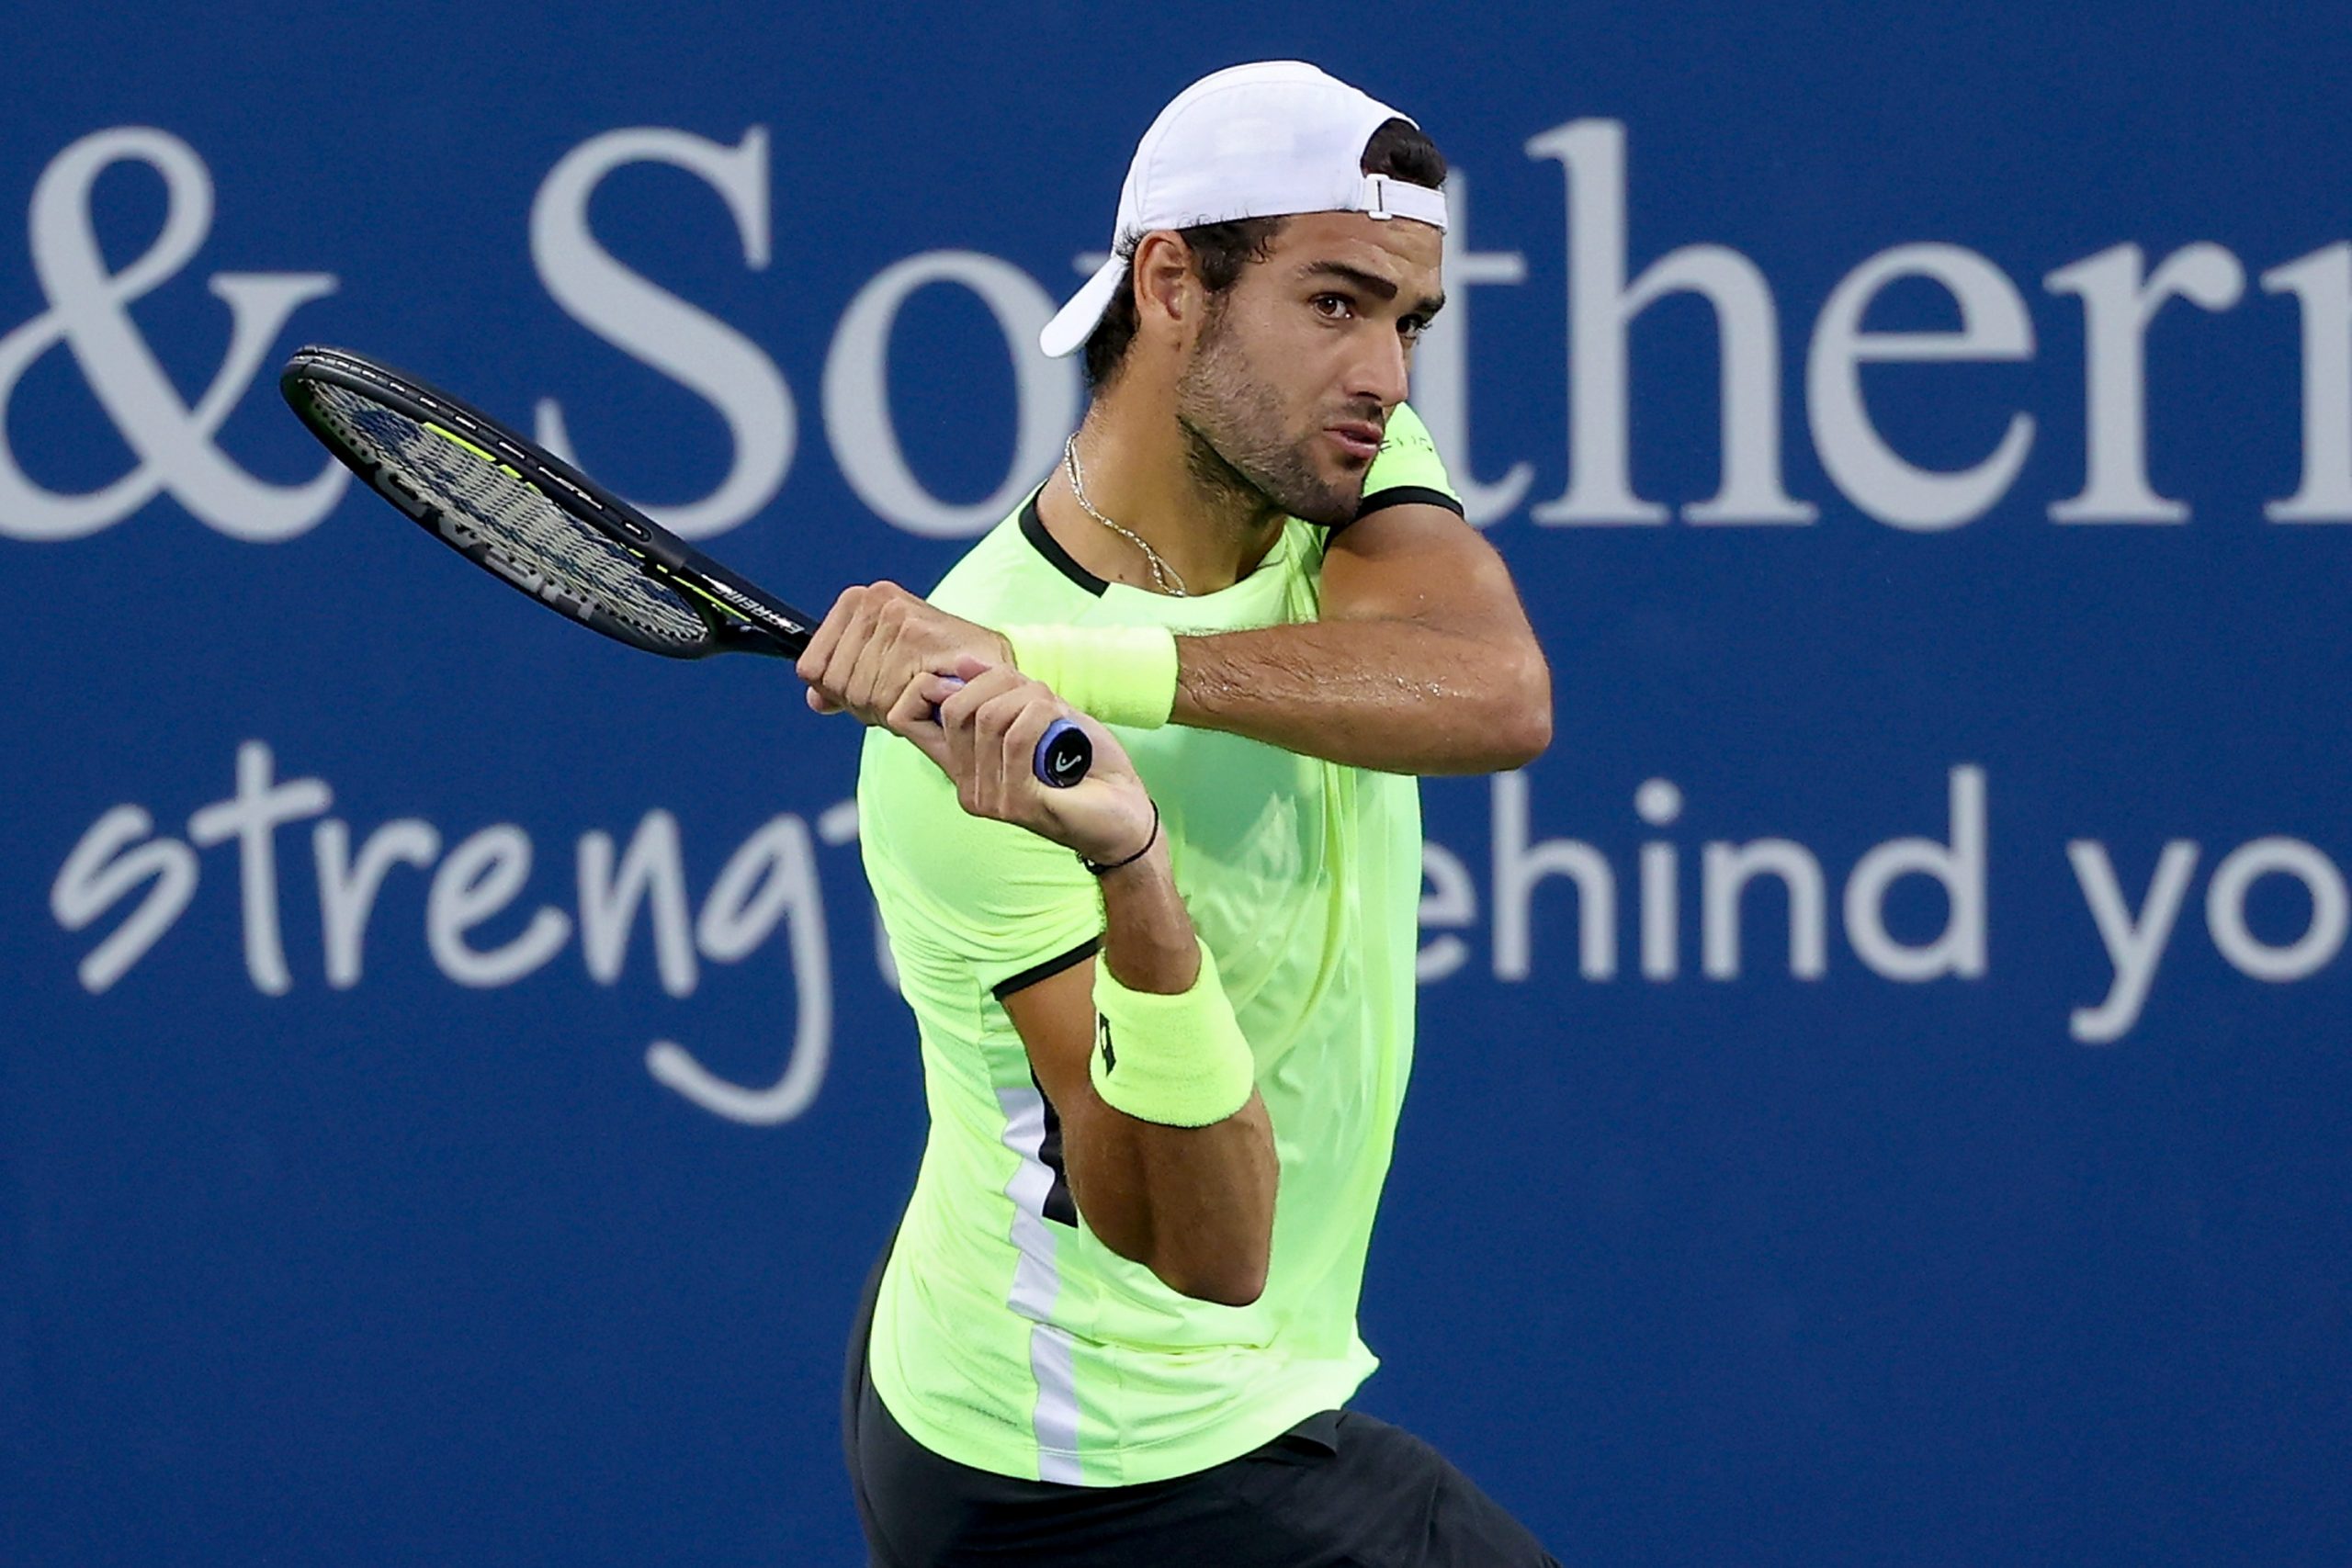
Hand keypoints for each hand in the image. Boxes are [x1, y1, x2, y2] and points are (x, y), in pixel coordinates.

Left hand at [795, 582, 1012, 724]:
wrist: (998, 671)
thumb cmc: (943, 668)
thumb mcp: (886, 666)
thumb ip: (847, 680)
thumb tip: (816, 701)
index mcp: (861, 599)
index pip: (812, 667)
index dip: (840, 693)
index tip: (874, 693)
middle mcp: (876, 600)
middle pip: (837, 684)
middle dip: (865, 706)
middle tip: (902, 701)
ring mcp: (896, 617)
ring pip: (861, 694)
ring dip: (887, 712)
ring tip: (917, 700)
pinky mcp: (918, 638)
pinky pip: (885, 700)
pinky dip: (903, 713)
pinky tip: (926, 702)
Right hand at [887, 657, 1156, 864]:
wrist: (1127, 812)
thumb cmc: (1088, 764)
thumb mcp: (1040, 712)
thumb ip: (1002, 689)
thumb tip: (960, 663)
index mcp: (963, 764)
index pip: (910, 715)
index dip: (936, 683)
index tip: (984, 676)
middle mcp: (966, 784)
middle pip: (958, 706)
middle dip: (1004, 685)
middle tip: (1042, 698)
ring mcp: (987, 797)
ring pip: (991, 717)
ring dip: (1034, 702)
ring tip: (1058, 720)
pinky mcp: (1015, 803)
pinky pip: (1017, 737)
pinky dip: (1046, 719)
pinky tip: (1063, 734)